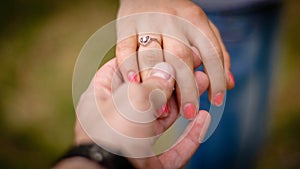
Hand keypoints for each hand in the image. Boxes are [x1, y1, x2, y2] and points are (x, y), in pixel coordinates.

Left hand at [74, 58, 210, 167]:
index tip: (168, 49)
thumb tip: (167, 70)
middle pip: (149, 95)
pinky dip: (190, 135)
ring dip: (185, 103)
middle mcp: (117, 120)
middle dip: (173, 80)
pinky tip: (205, 119)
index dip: (145, 58)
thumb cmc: (114, 134)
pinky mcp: (150, 163)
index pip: (123, 71)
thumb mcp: (132, 99)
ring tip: (204, 83)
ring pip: (164, 119)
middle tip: (194, 66)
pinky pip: (174, 148)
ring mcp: (135, 142)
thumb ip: (152, 83)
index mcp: (102, 100)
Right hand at [116, 0, 234, 116]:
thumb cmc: (179, 15)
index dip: (216, 79)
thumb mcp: (203, 27)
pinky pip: (125, 48)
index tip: (216, 102)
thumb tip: (229, 84)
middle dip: (187, 89)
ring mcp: (147, 22)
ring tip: (162, 109)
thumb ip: (217, 53)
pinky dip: (129, 67)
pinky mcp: (126, 25)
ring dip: (157, 84)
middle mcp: (173, 20)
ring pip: (153, 56)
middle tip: (189, 113)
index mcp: (195, 20)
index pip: (211, 52)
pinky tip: (134, 84)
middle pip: (182, 58)